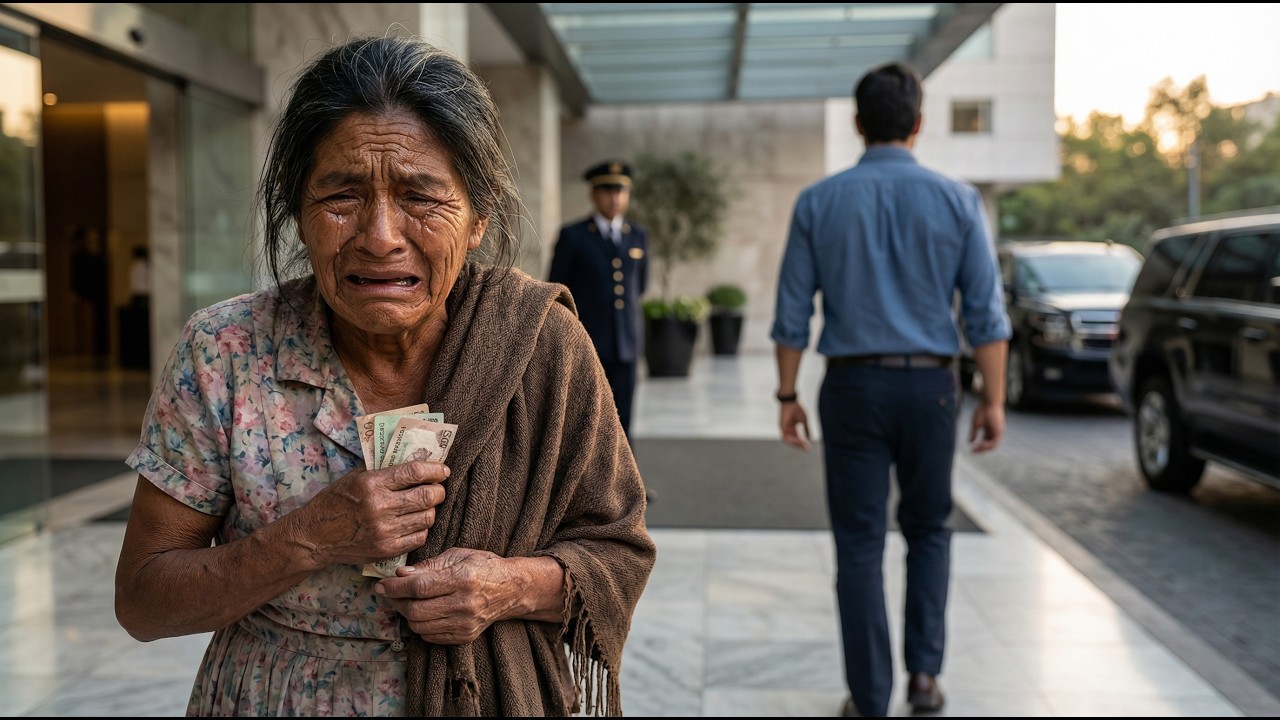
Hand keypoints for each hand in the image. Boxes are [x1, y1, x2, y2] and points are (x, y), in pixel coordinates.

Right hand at [293, 461, 447, 567]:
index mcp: (371, 484)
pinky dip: (421, 529)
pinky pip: (419, 538)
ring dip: (430, 510)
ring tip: (423, 506)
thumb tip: (416, 460)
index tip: (443, 470)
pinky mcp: (387, 550)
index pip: (415, 472)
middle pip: (428, 496)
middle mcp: (380, 507)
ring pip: (427, 518)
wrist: (315, 537)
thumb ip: (383, 470)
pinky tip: (413, 523)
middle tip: (437, 489)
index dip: (435, 470)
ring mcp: (384, 531)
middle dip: (438, 491)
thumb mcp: (354, 477)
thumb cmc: (335, 502)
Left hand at [375, 547, 523, 643]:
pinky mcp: (465, 636)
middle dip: (397, 602)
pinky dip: (421, 626)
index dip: (395, 587)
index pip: (419, 587)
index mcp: (463, 578)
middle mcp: (465, 604)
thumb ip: (428, 566)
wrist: (512, 588)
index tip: (382, 585)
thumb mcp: (457, 556)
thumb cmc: (483, 566)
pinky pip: (430, 636)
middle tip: (392, 593)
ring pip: (420, 626)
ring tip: (408, 602)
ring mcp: (466, 623)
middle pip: (416, 610)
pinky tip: (425, 612)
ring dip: (407, 614)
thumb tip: (400, 575)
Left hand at [780, 401, 810, 451]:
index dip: (803, 443)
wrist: (790, 401)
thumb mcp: (804, 420)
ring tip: (804, 446)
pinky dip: (792, 440)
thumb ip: (806, 429)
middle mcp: (787, 430)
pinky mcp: (782, 427)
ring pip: (789, 441)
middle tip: (807, 449)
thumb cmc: (797, 408)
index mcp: (792, 428)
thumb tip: (810, 438)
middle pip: (793, 441)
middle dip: (800, 446)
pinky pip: (786, 437)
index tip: (809, 448)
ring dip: (796, 444)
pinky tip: (799, 441)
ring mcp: (784, 429)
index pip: (797, 438)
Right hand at [968, 401, 1004, 452]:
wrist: (989, 403)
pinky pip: (994, 442)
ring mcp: (998, 432)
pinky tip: (981, 444)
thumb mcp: (975, 424)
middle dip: (981, 450)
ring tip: (976, 449)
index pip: (984, 442)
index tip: (971, 449)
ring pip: (992, 446)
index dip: (978, 447)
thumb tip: (970, 442)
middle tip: (973, 452)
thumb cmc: (982, 410)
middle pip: (989, 446)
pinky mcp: (1000, 431)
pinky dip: (988, 445)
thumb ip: (973, 433)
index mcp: (989, 430)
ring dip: (984, 449)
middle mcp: (994, 432)